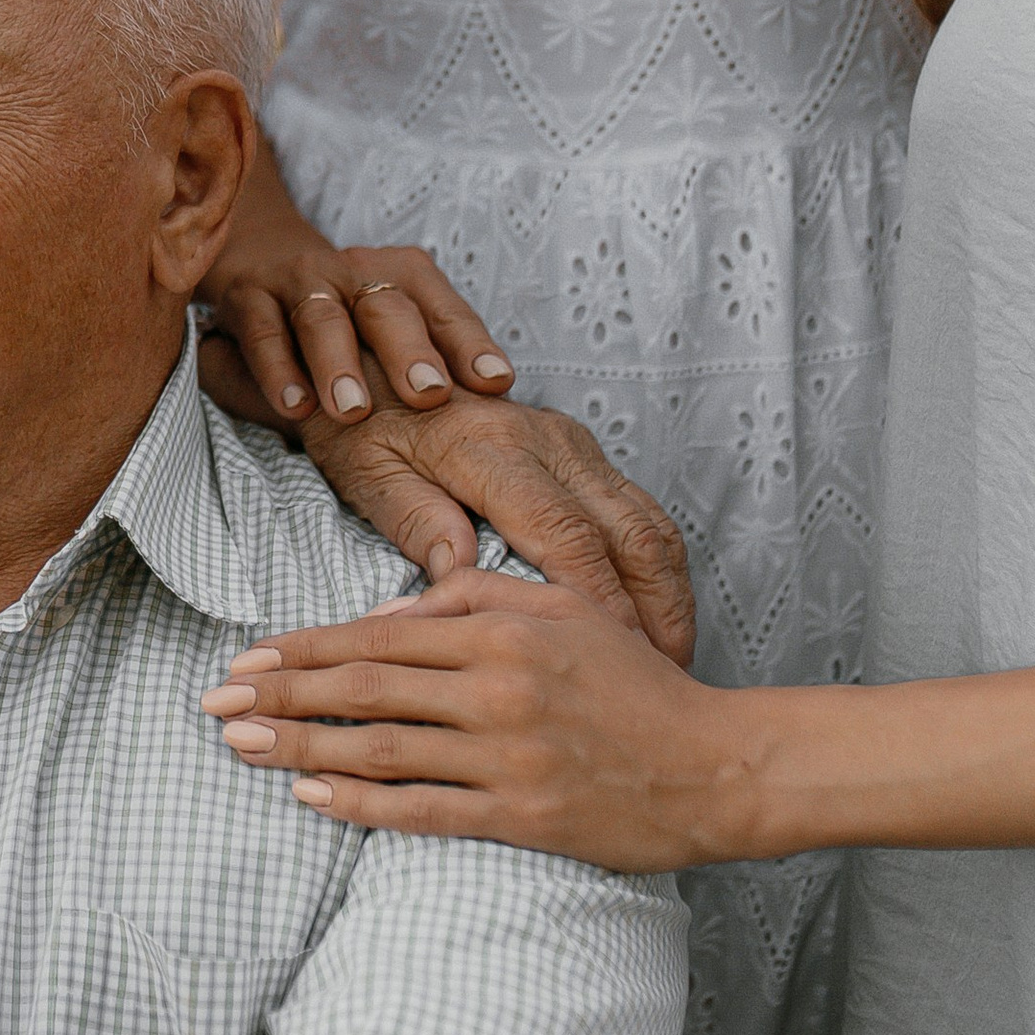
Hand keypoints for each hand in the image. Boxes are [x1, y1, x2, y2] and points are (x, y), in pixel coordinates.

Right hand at [198, 156, 511, 426]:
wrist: (262, 258)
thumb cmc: (349, 314)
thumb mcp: (396, 325)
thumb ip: (437, 360)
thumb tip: (497, 411)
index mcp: (404, 275)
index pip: (444, 311)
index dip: (470, 345)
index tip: (495, 383)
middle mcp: (356, 272)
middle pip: (387, 309)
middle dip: (409, 353)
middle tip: (428, 396)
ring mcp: (300, 281)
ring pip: (323, 319)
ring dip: (338, 364)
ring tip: (354, 412)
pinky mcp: (248, 297)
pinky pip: (263, 333)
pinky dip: (278, 370)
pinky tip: (295, 408)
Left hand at [202, 568, 743, 865]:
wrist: (716, 765)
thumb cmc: (636, 683)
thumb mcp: (565, 609)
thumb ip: (479, 594)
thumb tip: (400, 602)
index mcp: (501, 631)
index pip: (378, 635)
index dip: (305, 648)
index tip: (247, 658)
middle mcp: (497, 688)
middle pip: (364, 688)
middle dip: (281, 695)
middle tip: (215, 704)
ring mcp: (508, 755)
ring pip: (380, 748)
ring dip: (301, 747)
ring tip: (242, 748)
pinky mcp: (521, 814)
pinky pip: (423, 810)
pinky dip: (360, 805)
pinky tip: (310, 796)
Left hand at [299, 392, 695, 664]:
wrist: (377, 359)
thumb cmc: (364, 428)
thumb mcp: (369, 472)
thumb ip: (416, 518)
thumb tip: (460, 571)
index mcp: (493, 449)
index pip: (566, 535)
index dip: (601, 601)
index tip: (617, 657)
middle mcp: (548, 440)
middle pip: (628, 531)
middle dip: (654, 610)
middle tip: (662, 675)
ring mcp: (573, 443)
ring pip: (647, 521)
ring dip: (667, 593)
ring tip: (670, 657)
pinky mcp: (582, 448)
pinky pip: (641, 510)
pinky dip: (658, 567)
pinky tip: (657, 614)